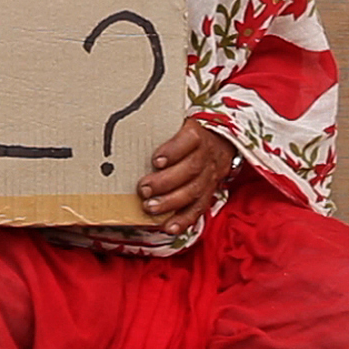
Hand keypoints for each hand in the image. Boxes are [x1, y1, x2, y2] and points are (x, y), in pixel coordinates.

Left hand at [136, 119, 237, 234]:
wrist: (221, 140)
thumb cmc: (189, 131)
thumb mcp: (179, 121)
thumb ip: (160, 125)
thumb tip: (127, 126)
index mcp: (198, 134)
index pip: (190, 140)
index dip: (173, 151)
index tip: (156, 161)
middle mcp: (207, 155)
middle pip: (190, 169)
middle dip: (165, 182)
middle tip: (143, 189)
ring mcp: (210, 175)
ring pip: (194, 191)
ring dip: (171, 202)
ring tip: (150, 207)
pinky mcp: (210, 192)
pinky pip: (199, 208)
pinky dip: (184, 220)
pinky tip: (169, 227)